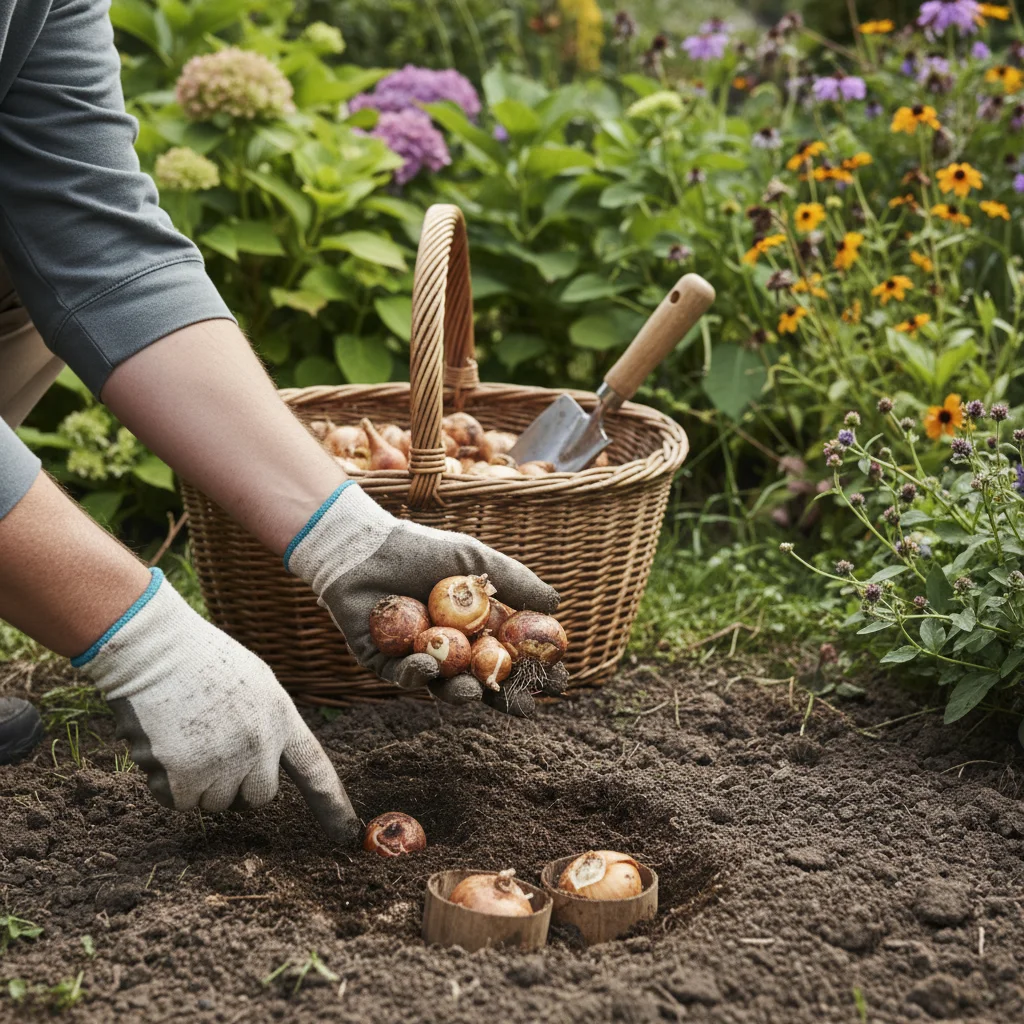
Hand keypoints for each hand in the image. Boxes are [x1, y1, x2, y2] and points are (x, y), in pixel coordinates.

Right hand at [73, 570, 358, 841]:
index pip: (314, 767)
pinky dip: (165, 783)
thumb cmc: (198, 659)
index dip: (331, 802)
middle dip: (235, 785)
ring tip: (183, 734)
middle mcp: (259, 744)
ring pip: (213, 803)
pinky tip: (162, 744)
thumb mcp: (253, 683)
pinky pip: (178, 802)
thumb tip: (265, 764)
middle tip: (210, 748)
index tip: (346, 832)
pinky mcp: (185, 776)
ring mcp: (224, 762)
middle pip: (257, 798)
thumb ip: (266, 723)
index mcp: (279, 717)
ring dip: (196, 782)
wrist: (153, 649)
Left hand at [286, 483, 560, 713]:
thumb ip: (514, 581)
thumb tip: (556, 603)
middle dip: (506, 697)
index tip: (558, 679)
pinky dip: (418, 674)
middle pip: (484, 679)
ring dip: (461, 694)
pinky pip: (404, 676)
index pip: (512, 654)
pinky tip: (428, 667)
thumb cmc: (421, 549)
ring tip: (474, 693)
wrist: (363, 546)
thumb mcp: (474, 561)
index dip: (536, 670)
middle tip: (525, 706)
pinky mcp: (382, 662)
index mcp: (474, 625)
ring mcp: (418, 656)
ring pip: (445, 686)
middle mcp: (450, 646)